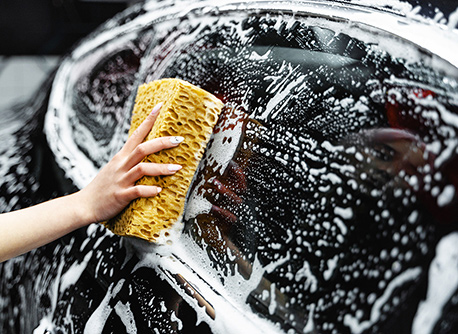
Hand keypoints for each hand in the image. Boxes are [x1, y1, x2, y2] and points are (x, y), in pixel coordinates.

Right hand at [78, 102, 183, 223]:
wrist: (84, 205)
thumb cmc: (103, 187)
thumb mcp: (115, 168)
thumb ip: (129, 160)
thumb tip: (146, 152)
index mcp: (121, 157)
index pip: (136, 134)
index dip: (149, 120)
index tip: (160, 106)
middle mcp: (121, 165)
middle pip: (142, 148)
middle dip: (162, 143)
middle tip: (178, 139)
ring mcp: (121, 180)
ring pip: (142, 169)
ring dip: (161, 168)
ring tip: (177, 168)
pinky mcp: (120, 195)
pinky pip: (137, 191)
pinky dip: (149, 190)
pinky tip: (159, 190)